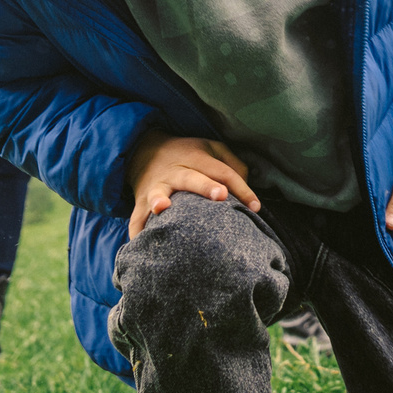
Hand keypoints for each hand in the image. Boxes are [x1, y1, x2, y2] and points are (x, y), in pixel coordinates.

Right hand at [126, 135, 259, 237]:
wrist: (144, 150)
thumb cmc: (188, 155)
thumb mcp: (212, 148)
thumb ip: (233, 164)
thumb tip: (247, 188)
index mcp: (196, 157)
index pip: (223, 172)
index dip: (241, 188)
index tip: (255, 207)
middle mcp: (175, 172)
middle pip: (192, 178)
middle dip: (205, 186)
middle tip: (221, 196)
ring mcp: (156, 187)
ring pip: (157, 193)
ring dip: (159, 200)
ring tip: (162, 207)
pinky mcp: (141, 202)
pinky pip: (136, 218)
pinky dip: (137, 231)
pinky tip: (140, 243)